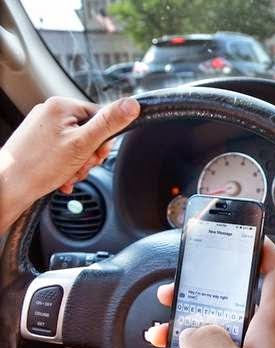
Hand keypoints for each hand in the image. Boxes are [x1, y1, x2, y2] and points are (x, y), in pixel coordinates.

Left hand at [0, 96, 139, 232]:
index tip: (95, 155)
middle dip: (89, 155)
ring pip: (78, 145)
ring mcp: (43, 127)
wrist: (8, 187)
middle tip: (80, 166)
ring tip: (68, 173)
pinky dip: (67, 167)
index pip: (101, 117)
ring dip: (79, 164)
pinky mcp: (37, 142)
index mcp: (62, 105)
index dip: (103, 141)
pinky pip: (64, 152)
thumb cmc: (40, 166)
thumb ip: (109, 123)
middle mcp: (51, 112)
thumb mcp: (84, 144)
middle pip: (90, 132)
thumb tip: (132, 104)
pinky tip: (62, 177)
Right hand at [144, 238, 274, 347]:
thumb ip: (212, 342)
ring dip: (188, 325)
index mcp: (272, 329)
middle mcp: (263, 340)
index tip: (242, 233)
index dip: (263, 247)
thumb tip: (192, 332)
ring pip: (217, 328)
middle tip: (178, 287)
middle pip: (235, 297)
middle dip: (203, 290)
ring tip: (163, 329)